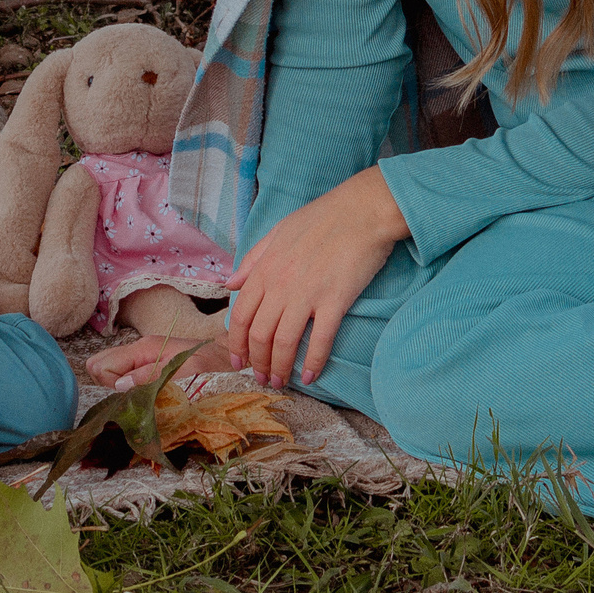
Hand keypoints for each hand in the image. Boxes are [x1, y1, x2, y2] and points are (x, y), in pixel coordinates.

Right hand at [85, 331, 241, 390]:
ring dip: (115, 384)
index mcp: (143, 348)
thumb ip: (150, 375)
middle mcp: (138, 348)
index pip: (103, 364)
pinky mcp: (147, 361)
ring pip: (108, 367)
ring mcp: (141, 353)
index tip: (129, 394)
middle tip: (129, 394)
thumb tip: (119, 385)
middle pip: (98, 362)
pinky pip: (122, 371)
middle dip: (105, 382)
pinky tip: (142, 390)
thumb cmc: (206, 359)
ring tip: (138, 393)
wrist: (224, 351)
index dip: (109, 383)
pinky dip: (125, 383)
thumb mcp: (182, 368)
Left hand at [226, 168, 406, 387]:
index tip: (238, 361)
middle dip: (257, 362)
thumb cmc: (322, 217)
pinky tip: (310, 376)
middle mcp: (281, 284)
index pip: (241, 315)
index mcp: (265, 268)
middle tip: (261, 379)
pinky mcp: (335, 300)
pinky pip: (320, 340)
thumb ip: (253, 259)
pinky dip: (314, 362)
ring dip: (280, 368)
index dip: (236, 343)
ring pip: (284, 342)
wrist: (362, 210)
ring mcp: (307, 294)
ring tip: (280, 382)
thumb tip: (231, 283)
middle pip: (259, 335)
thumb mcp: (278, 232)